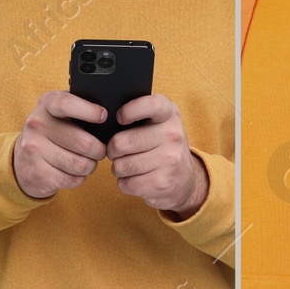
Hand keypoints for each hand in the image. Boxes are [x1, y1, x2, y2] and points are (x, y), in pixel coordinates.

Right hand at [12, 90, 107, 199]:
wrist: (21, 160)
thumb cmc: (52, 133)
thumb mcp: (59, 113)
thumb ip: (79, 108)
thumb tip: (112, 115)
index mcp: (45, 104)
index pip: (66, 104)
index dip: (89, 111)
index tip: (103, 116)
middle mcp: (36, 124)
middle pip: (84, 143)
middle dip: (99, 150)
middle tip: (99, 151)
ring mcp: (34, 149)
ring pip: (81, 164)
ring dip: (90, 166)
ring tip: (86, 162)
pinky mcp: (38, 173)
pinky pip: (73, 179)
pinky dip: (79, 178)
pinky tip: (74, 171)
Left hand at [108, 94, 206, 218]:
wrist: (186, 179)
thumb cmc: (161, 145)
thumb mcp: (158, 122)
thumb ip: (139, 113)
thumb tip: (104, 116)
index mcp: (170, 114)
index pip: (151, 105)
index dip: (130, 110)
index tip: (119, 118)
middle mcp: (173, 135)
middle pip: (121, 142)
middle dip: (112, 149)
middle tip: (118, 151)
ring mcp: (170, 160)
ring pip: (120, 165)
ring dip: (118, 168)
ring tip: (128, 165)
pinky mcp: (163, 183)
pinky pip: (126, 183)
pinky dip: (124, 183)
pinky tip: (135, 178)